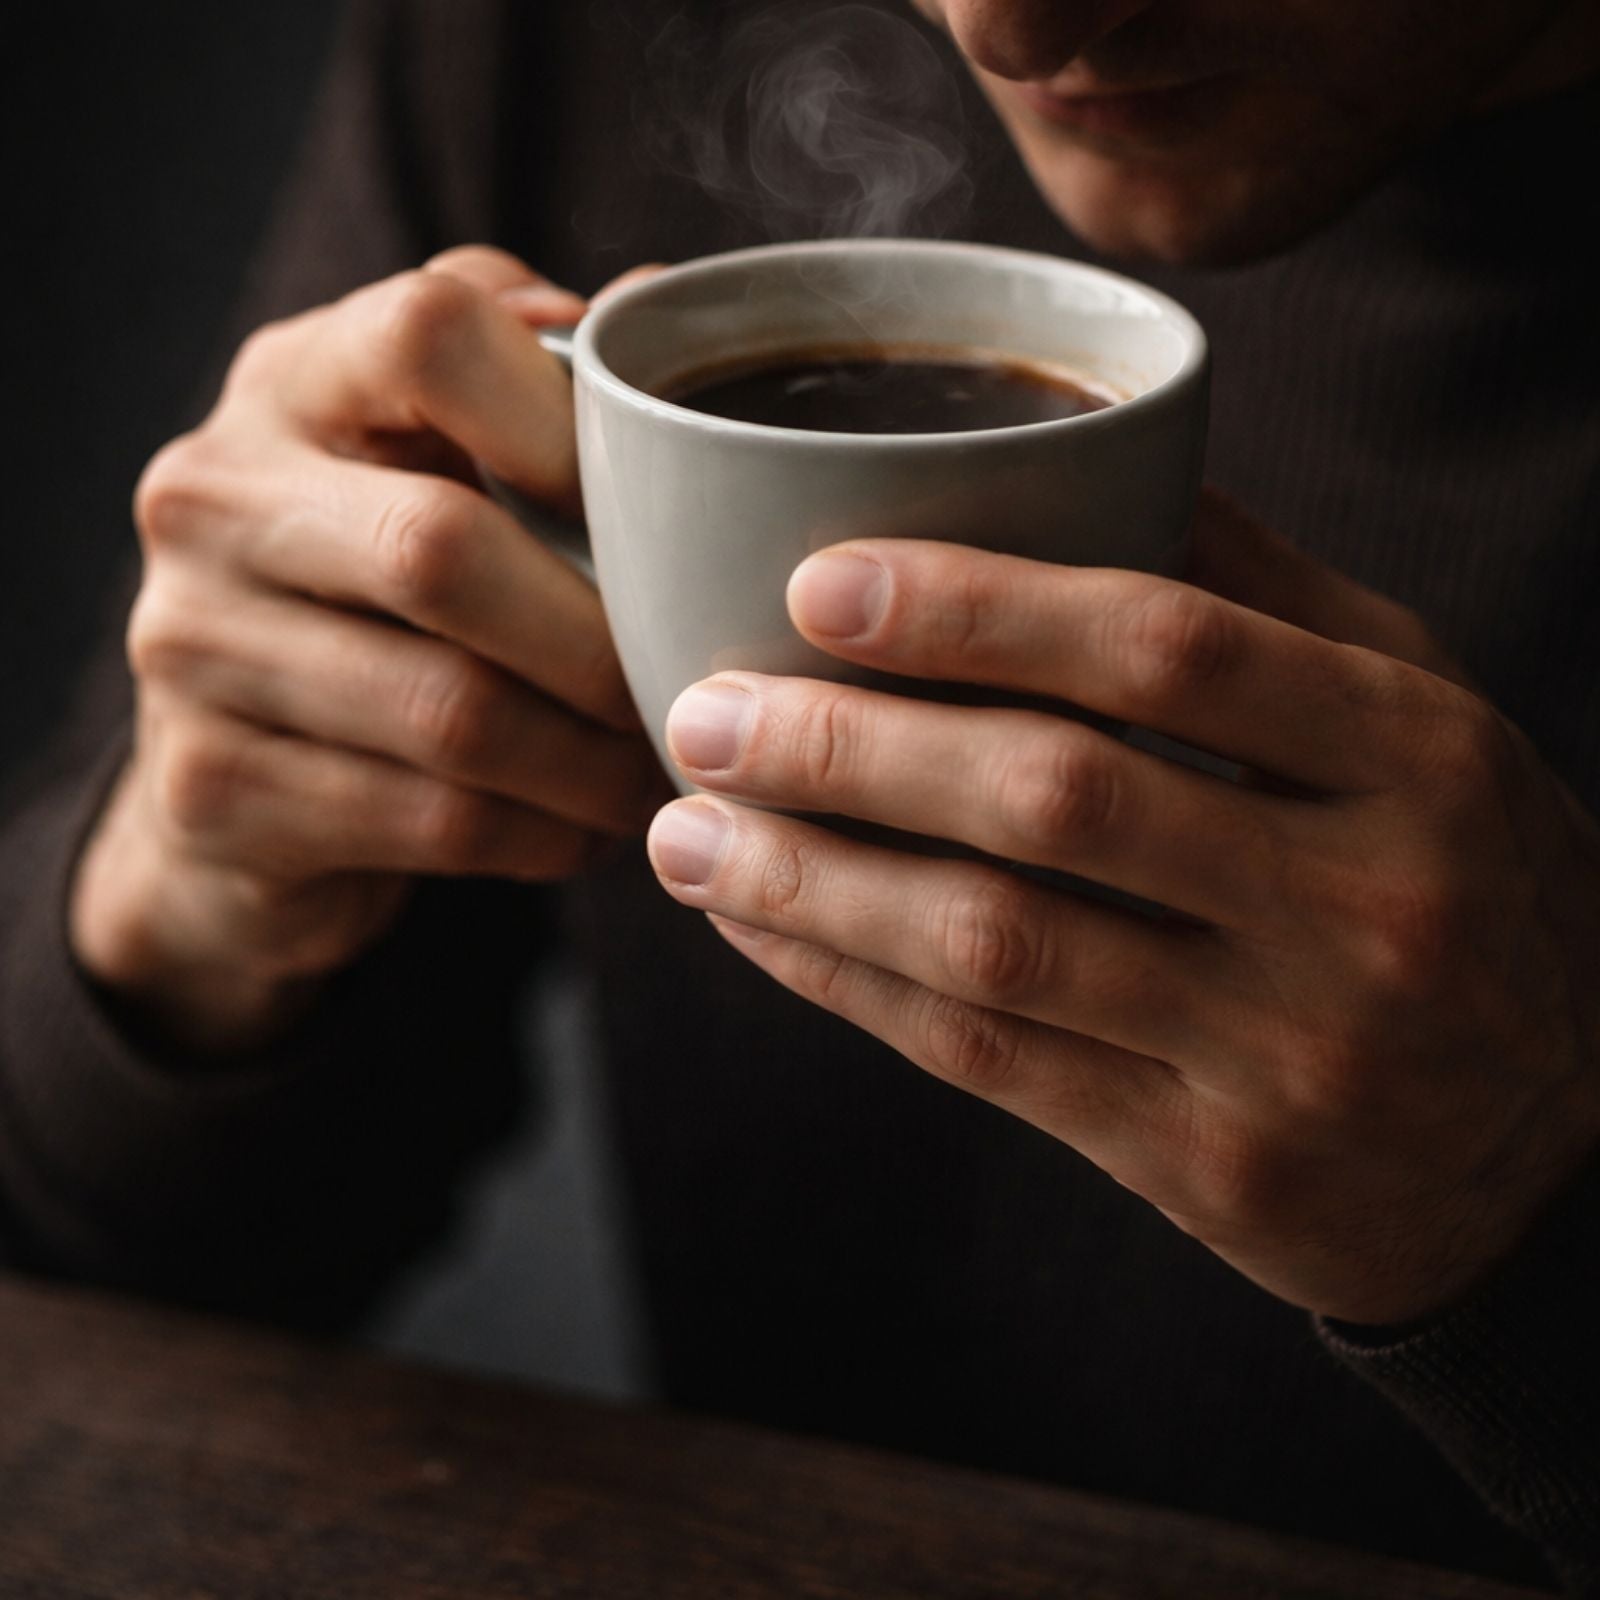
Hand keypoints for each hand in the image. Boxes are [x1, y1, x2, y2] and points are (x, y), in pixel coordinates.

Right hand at [74, 246, 667, 1051]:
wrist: (242, 776)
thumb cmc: (384, 592)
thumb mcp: (433, 457)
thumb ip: (533, 375)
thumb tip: (659, 299)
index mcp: (291, 383)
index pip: (425, 328)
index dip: (567, 421)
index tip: (651, 515)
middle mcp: (214, 496)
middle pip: (442, 547)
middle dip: (600, 641)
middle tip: (690, 689)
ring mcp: (189, 646)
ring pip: (452, 712)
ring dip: (594, 760)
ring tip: (662, 767)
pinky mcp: (212, 790)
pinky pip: (433, 821)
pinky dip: (545, 834)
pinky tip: (587, 829)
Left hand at [645, 492, 1599, 1323]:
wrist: (1562, 1148)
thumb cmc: (1467, 887)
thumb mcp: (1420, 722)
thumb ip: (1266, 600)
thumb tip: (1091, 467)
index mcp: (1413, 752)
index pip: (1167, 650)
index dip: (976, 608)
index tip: (816, 583)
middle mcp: (1362, 900)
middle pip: (1057, 797)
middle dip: (850, 749)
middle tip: (704, 711)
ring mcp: (1286, 1047)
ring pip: (997, 949)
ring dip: (814, 885)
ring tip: (686, 833)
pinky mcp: (1214, 1164)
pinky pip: (995, 1066)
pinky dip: (856, 990)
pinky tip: (766, 934)